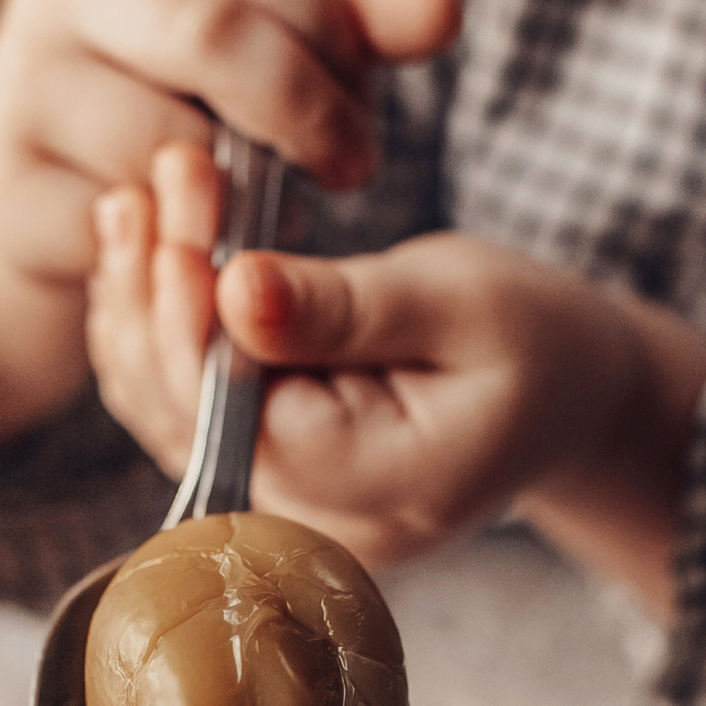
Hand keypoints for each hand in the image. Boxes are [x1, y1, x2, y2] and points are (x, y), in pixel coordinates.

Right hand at [0, 0, 458, 448]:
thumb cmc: (179, 109)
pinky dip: (183, 242)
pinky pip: (127, 221)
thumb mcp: (268, 50)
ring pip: (167, 137)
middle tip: (353, 166)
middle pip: (211, 33)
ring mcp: (23, 86)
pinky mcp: (7, 188)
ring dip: (243, 188)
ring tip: (267, 209)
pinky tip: (204, 249)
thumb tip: (444, 10)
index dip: (331, 24)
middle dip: (304, 108)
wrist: (52, 217)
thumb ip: (351, 23)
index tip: (368, 93)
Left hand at [88, 144, 705, 612]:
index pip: (241, 412)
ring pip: (168, 416)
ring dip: (141, 309)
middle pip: (188, 417)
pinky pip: (184, 411)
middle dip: (156, 293)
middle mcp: (317, 526)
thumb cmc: (537, 340)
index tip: (175, 202)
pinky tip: (150, 253)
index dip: (188, 312)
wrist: (568, 399)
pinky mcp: (268, 480)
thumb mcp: (461, 304)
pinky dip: (161, 332)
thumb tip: (233, 289)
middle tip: (151, 179)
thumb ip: (343, 307)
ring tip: (136, 204)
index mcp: (377, 489)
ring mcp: (286, 513)